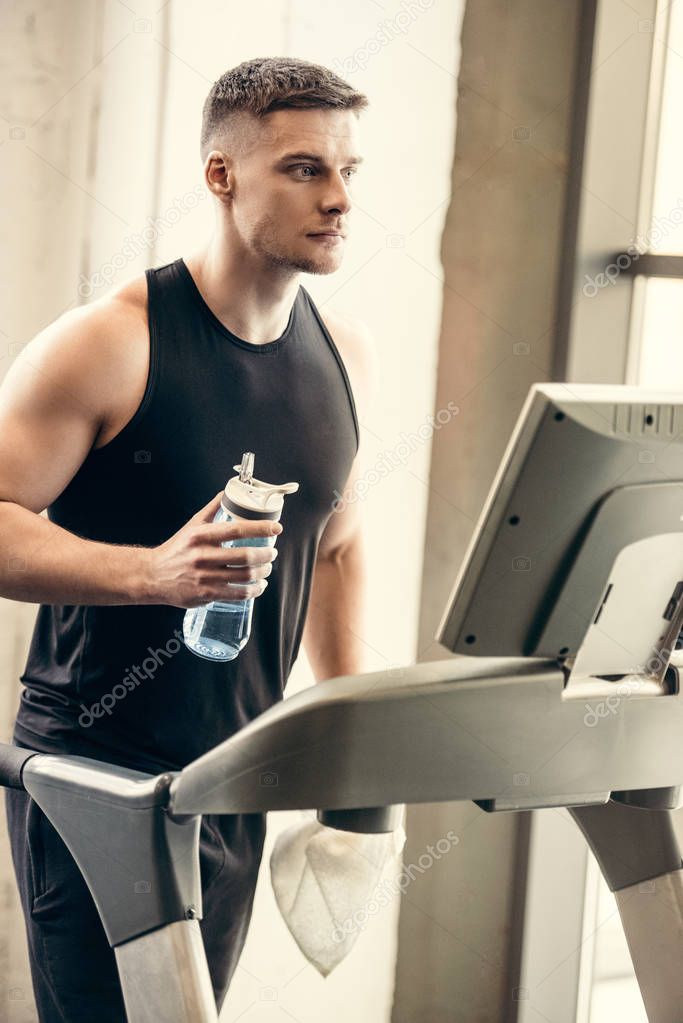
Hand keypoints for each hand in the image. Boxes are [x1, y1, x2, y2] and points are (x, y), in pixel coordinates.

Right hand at [145, 491, 281, 607]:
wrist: (153, 575)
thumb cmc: (176, 549)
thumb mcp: (192, 525)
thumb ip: (212, 509)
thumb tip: (227, 492)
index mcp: (201, 536)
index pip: (237, 529)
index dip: (260, 528)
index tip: (276, 528)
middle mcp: (203, 556)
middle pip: (245, 556)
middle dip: (265, 555)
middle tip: (272, 553)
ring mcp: (205, 577)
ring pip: (244, 576)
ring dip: (262, 573)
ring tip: (266, 569)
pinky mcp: (206, 594)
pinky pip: (237, 594)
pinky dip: (253, 590)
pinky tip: (258, 586)